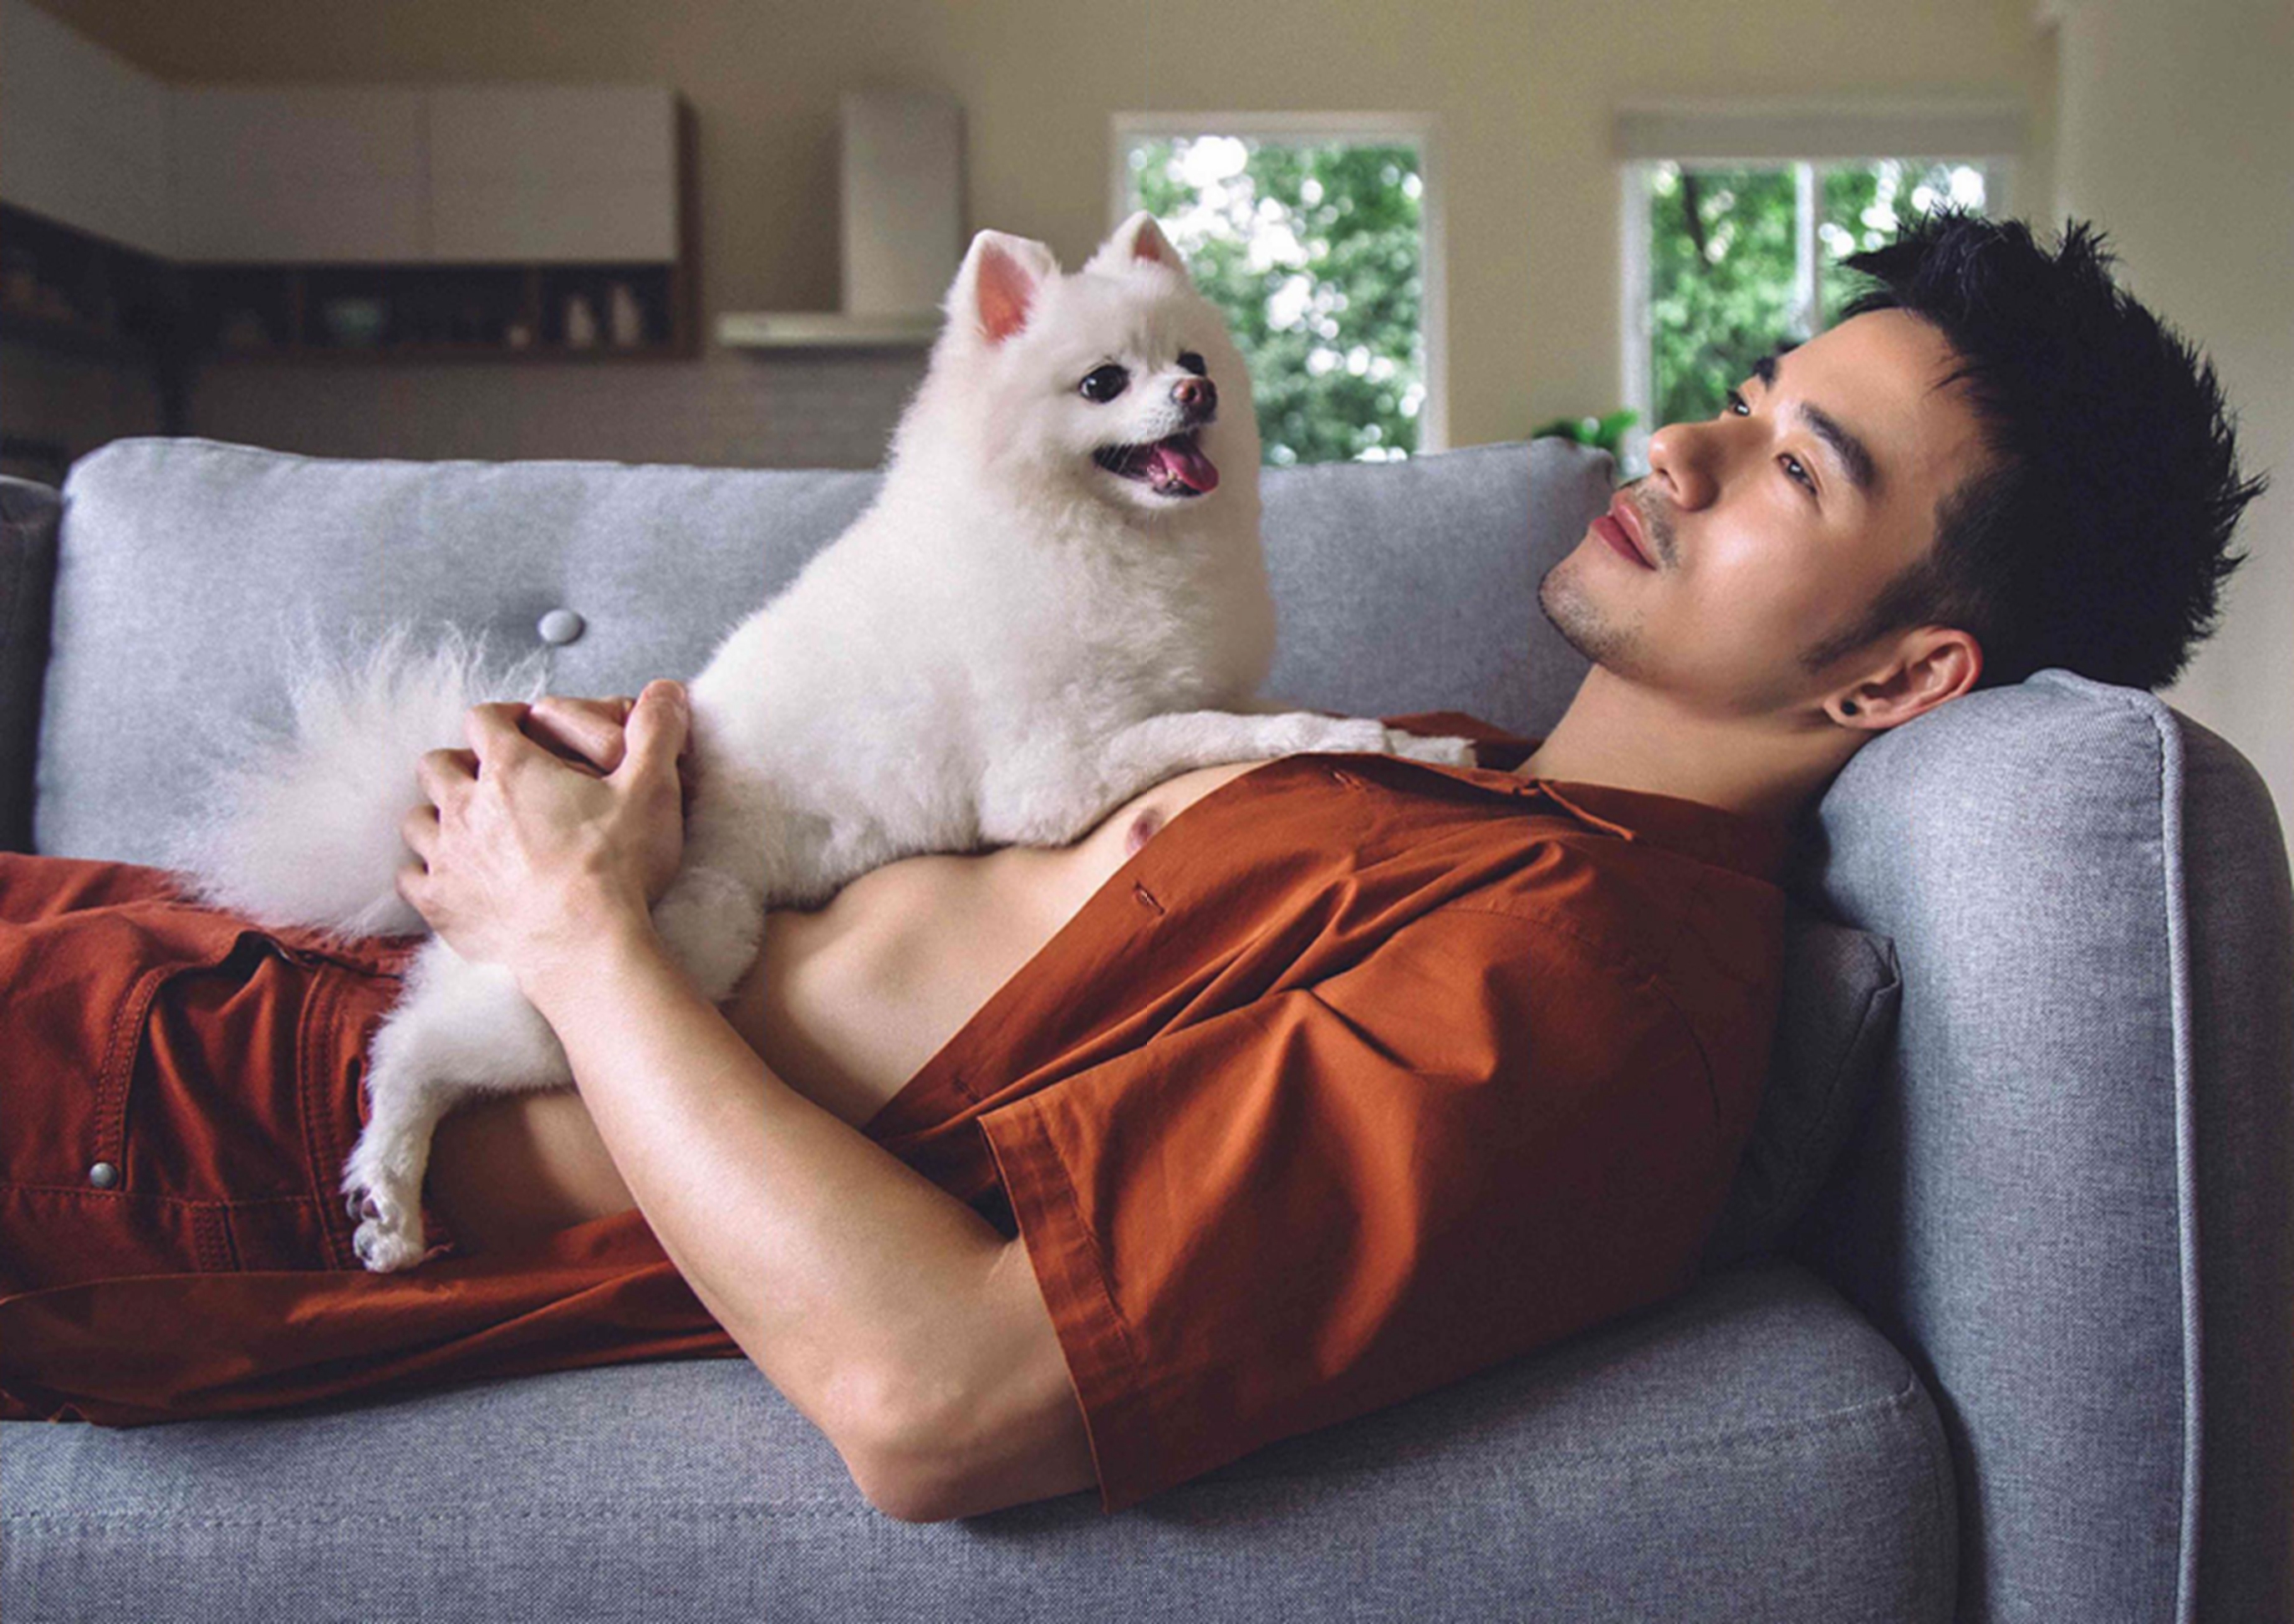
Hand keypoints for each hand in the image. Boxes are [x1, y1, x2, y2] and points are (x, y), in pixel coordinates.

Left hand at [396, 679, 692, 980]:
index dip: (503, 718)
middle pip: (437, 764)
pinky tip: (448, 877)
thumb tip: (667, 690)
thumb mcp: (651, 788)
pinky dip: (424, 872)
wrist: (586, 947)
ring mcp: (447, 856)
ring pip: (417, 817)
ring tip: (467, 827)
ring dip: (437, 816)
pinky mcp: (441, 903)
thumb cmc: (615, 869)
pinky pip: (410, 877)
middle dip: (461, 765)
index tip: (522, 729)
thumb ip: (656, 732)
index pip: (485, 718)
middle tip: (491, 779)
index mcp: (512, 769)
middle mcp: (467, 805)